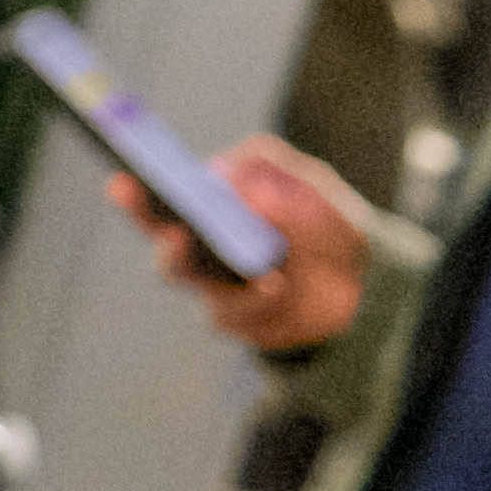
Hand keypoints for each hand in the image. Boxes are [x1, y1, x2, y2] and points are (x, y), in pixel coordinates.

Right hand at [119, 137, 366, 357]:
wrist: (366, 279)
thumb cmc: (323, 219)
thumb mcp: (310, 180)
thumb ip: (271, 167)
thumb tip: (222, 176)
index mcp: (210, 207)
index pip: (158, 199)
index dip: (134, 194)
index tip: (123, 181)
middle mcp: (204, 252)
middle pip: (164, 251)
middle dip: (163, 240)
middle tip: (180, 235)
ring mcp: (220, 290)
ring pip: (200, 291)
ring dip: (226, 283)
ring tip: (263, 273)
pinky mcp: (241, 323)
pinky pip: (234, 316)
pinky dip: (256, 302)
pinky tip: (277, 287)